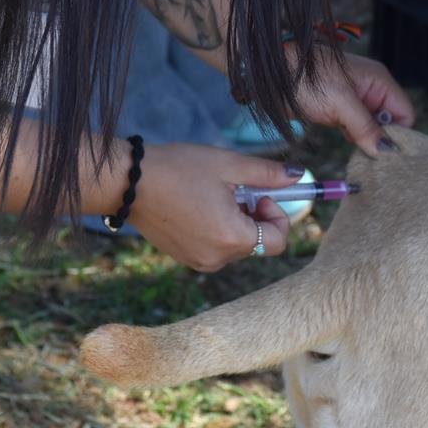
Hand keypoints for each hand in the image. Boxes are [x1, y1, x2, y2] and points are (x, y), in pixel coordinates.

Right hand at [129, 142, 301, 271]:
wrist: (127, 183)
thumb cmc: (178, 169)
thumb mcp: (228, 165)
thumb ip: (268, 174)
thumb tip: (299, 176)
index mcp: (233, 238)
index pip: (279, 240)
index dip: (277, 214)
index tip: (259, 193)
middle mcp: (218, 258)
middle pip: (258, 243)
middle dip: (255, 216)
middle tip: (234, 189)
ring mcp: (199, 261)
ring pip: (236, 245)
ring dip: (236, 222)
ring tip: (211, 196)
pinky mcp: (185, 258)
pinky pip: (216, 248)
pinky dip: (217, 229)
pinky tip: (196, 206)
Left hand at [294, 50, 415, 155]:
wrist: (272, 74)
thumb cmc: (306, 78)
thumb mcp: (340, 103)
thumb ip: (366, 126)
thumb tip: (388, 151)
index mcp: (379, 81)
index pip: (405, 113)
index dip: (398, 134)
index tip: (385, 153)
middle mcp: (371, 90)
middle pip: (390, 122)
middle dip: (382, 140)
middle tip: (371, 156)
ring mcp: (354, 101)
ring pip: (372, 128)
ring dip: (367, 141)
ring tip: (357, 151)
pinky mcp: (338, 112)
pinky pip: (356, 130)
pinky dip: (354, 140)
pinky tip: (349, 148)